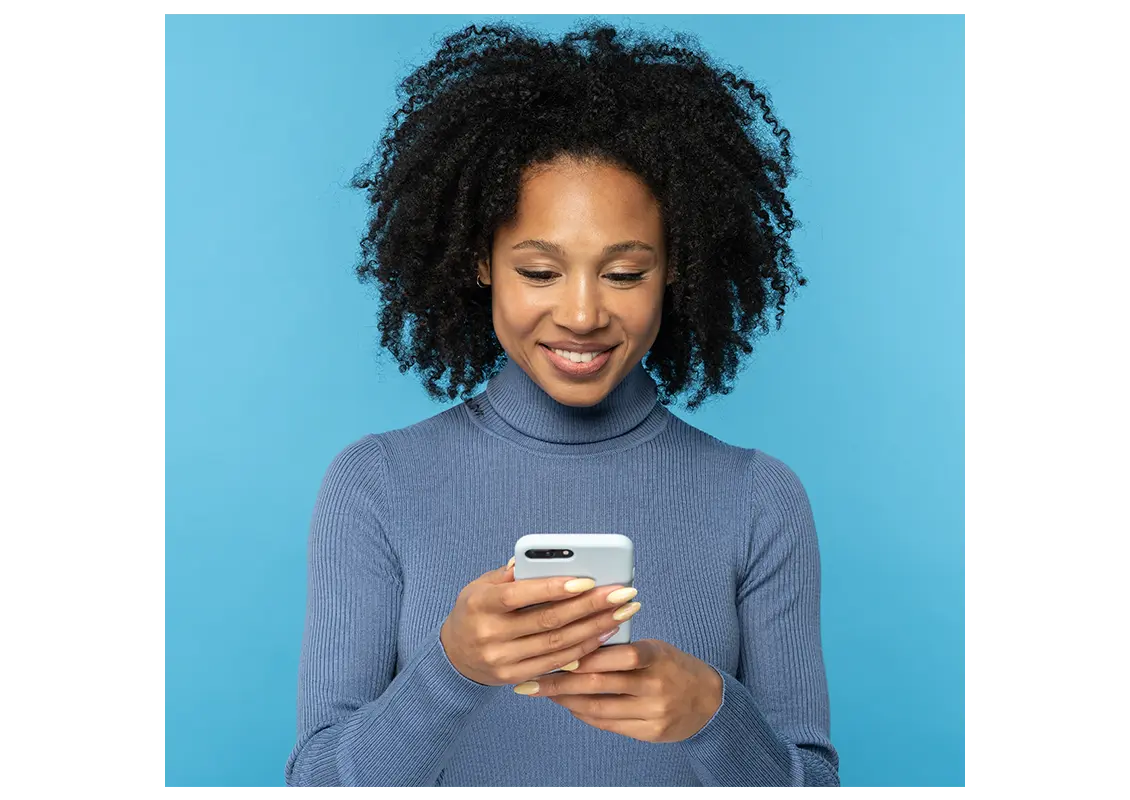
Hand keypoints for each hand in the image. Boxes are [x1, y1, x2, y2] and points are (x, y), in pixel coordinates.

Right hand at [439, 558, 640, 686]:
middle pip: (549, 621)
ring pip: (558, 644)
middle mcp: (491, 634)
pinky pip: (555, 664)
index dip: (556, 588)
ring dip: (595, 628)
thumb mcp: (481, 586)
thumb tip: (547, 560)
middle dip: (591, 606)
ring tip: (622, 612)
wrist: (454, 656)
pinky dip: (583, 649)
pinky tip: (603, 634)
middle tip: (622, 594)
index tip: (589, 580)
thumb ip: (511, 575)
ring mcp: (502, 660)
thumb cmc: (475, 611)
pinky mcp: (514, 678)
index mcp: (481, 604)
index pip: (522, 595)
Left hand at [513, 638, 723, 742]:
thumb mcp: (654, 646)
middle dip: (560, 682)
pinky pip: (608, 724)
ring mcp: (653, 713)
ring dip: (566, 700)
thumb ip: (622, 646)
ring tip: (543, 692)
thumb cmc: (673, 667)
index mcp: (656, 656)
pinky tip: (568, 705)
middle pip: (599, 684)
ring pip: (599, 707)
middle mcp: (655, 686)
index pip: (615, 654)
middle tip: (532, 679)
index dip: (581, 655)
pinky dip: (584, 714)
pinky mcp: (650, 733)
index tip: (551, 653)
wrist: (709, 701)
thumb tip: (575, 642)